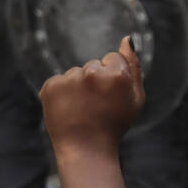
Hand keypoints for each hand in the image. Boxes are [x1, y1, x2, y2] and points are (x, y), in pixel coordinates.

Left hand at [40, 36, 145, 151]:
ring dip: (78, 87)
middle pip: (93, 65)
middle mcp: (92, 73)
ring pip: (75, 73)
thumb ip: (134, 66)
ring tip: (82, 109)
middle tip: (96, 106)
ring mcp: (70, 79)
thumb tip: (126, 38)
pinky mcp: (51, 86)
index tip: (110, 96)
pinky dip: (62, 93)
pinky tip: (69, 109)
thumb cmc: (115, 124)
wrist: (86, 149)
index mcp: (116, 75)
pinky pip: (59, 80)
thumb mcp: (135, 98)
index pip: (112, 58)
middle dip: (95, 81)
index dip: (113, 78)